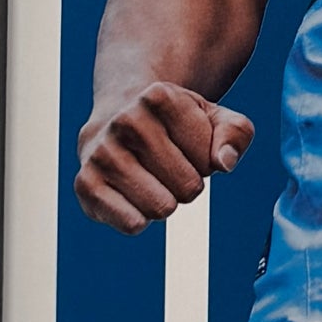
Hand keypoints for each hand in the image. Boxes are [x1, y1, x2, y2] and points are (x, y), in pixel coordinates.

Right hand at [75, 82, 254, 233]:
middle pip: (188, 187)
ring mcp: (102, 153)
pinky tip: (132, 194)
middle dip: (187, 183)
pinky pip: (132, 224)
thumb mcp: (214, 117)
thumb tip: (224, 162)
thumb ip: (236, 133)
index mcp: (159, 98)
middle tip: (168, 164)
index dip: (205, 160)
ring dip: (165, 200)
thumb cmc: (174, 123)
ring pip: (161, 208)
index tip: (187, 146)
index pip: (209, 159)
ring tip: (151, 176)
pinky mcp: (86, 185)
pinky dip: (141, 218)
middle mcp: (125, 121)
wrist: (117, 120)